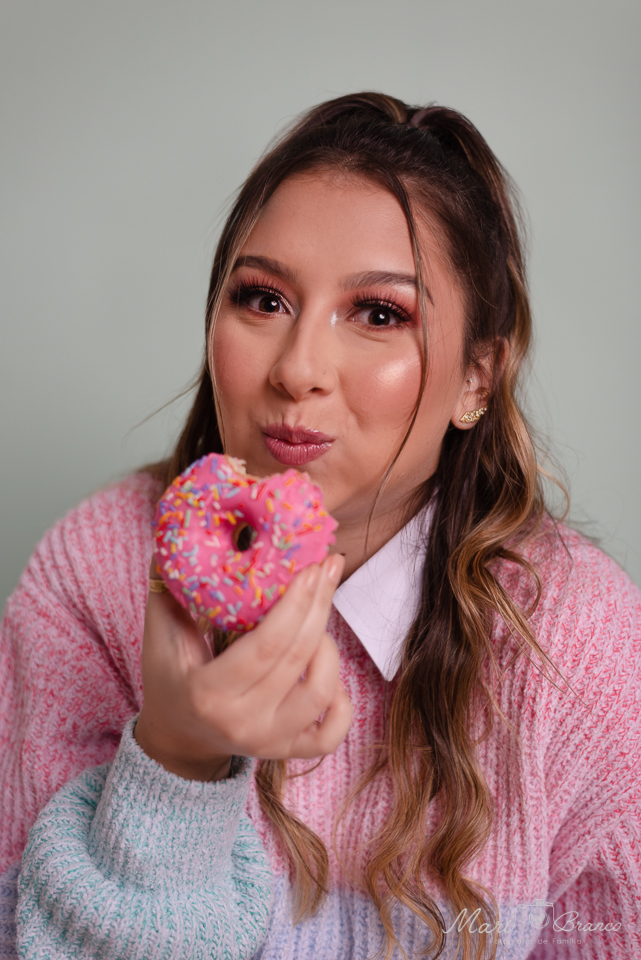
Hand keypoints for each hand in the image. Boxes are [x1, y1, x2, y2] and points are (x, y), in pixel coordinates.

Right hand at [134, 554, 351, 781]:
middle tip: (327, 568)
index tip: (310, 567)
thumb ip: (169, 589)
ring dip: (328, 648)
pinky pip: (332, 733)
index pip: (265, 645)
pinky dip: (341, 700)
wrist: (177, 738)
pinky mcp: (287, 752)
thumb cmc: (170, 676)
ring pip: (321, 692)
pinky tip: (327, 671)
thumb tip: (175, 535)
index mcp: (208, 693)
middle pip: (297, 659)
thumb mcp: (161, 634)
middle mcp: (242, 723)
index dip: (295, 604)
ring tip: (317, 619)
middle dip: (318, 606)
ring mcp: (268, 742)